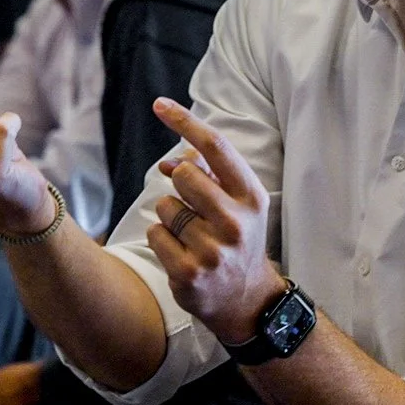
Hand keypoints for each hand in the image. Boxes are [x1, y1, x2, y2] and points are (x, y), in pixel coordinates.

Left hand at [146, 99, 286, 344]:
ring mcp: (213, 250)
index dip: (185, 121)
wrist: (247, 300)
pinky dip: (161, 239)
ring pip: (164, 206)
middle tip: (195, 208)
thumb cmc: (236, 239)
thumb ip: (209, 176)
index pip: (215, 147)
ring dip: (169, 217)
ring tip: (192, 237)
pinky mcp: (189, 273)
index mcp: (250, 196)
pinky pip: (154, 234)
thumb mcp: (237, 204)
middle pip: (184, 175)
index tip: (159, 104)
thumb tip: (170, 163)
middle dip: (180, 185)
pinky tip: (182, 254)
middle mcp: (235, 222)